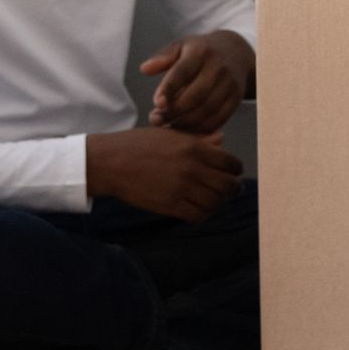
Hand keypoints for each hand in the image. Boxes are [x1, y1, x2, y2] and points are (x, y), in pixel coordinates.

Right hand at [84, 126, 243, 220]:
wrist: (112, 161)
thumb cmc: (140, 144)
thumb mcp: (171, 134)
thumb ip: (199, 139)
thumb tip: (221, 139)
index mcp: (194, 147)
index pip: (230, 163)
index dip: (236, 170)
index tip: (234, 173)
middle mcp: (191, 167)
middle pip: (227, 185)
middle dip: (233, 189)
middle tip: (231, 190)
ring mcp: (181, 187)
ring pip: (215, 202)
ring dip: (219, 203)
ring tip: (216, 200)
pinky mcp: (170, 205)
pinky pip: (197, 215)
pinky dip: (203, 214)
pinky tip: (200, 210)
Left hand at [141, 30, 254, 134]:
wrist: (235, 52)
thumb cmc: (200, 52)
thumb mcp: (181, 46)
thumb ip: (162, 57)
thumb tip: (144, 69)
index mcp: (200, 51)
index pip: (182, 72)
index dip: (168, 89)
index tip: (156, 104)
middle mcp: (218, 67)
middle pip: (195, 95)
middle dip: (174, 111)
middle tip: (157, 119)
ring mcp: (229, 83)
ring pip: (207, 110)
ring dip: (186, 123)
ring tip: (169, 126)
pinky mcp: (236, 98)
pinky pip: (218, 119)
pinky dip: (201, 129)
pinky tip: (187, 129)